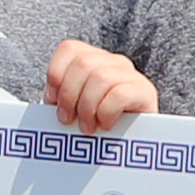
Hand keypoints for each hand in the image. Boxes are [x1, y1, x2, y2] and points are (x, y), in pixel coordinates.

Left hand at [41, 38, 161, 133]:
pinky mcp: (145, 92)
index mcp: (94, 59)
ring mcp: (131, 75)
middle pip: (83, 63)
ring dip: (87, 107)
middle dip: (69, 95)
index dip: (56, 74)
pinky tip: (106, 124)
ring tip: (87, 127)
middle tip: (68, 120)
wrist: (134, 144)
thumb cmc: (99, 126)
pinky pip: (119, 94)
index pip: (70, 49)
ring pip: (101, 77)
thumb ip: (62, 99)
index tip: (53, 101)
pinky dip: (106, 112)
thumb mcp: (75, 109)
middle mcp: (114, 62)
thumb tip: (50, 101)